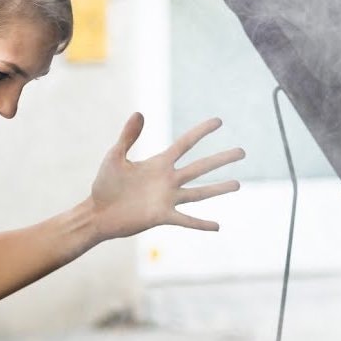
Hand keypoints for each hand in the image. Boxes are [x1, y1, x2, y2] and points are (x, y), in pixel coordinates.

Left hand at [89, 113, 243, 240]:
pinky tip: (217, 226)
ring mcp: (167, 199)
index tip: (219, 121)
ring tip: (238, 184)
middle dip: (221, 159)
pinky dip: (201, 224)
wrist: (98, 212)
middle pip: (200, 167)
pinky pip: (186, 220)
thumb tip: (139, 113)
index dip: (202, 132)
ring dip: (218, 188)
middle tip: (242, 151)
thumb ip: (128, 136)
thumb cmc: (105, 184)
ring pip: (199, 192)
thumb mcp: (115, 156)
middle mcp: (168, 180)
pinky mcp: (162, 216)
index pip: (185, 144)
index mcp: (159, 163)